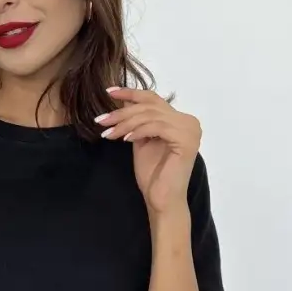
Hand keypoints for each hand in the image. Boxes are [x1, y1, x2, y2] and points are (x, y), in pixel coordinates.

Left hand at [96, 88, 201, 216]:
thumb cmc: (153, 174)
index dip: (130, 93)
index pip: (153, 99)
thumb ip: (137, 121)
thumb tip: (121, 101)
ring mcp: (189, 130)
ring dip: (125, 123)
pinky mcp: (186, 139)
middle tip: (101, 120)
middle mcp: (189, 121)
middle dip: (122, 112)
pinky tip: (124, 139)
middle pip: (149, 106)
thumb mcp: (141, 140)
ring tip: (108, 133)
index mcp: (180, 120)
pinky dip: (138, 131)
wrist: (161, 199)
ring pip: (150, 115)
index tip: (109, 91)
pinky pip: (156, 127)